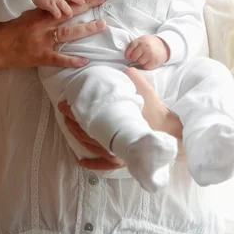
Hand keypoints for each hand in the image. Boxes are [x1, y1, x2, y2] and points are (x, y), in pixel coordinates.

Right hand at [0, 0, 106, 69]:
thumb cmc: (7, 29)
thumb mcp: (24, 15)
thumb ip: (40, 11)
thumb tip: (55, 5)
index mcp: (40, 14)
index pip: (62, 3)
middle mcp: (44, 25)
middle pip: (69, 13)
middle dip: (87, 6)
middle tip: (102, 0)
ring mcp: (43, 40)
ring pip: (68, 33)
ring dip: (86, 29)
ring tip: (101, 25)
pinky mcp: (41, 55)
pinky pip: (60, 58)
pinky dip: (73, 60)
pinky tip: (85, 60)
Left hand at [60, 67, 182, 170]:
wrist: (169, 134)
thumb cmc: (155, 112)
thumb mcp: (145, 90)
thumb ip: (132, 78)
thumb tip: (123, 69)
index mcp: (114, 121)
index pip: (87, 116)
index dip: (73, 109)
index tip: (65, 103)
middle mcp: (112, 139)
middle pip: (85, 131)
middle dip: (71, 120)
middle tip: (63, 111)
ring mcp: (117, 152)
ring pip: (90, 146)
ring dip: (77, 137)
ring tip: (69, 127)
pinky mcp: (123, 160)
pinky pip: (103, 164)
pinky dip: (91, 163)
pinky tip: (80, 161)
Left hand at [125, 35, 169, 68]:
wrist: (165, 46)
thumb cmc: (151, 44)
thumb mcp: (143, 40)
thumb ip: (135, 45)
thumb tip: (126, 56)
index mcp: (141, 40)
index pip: (130, 47)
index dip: (127, 54)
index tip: (127, 56)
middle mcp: (145, 46)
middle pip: (133, 56)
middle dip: (134, 58)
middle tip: (139, 57)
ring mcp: (150, 54)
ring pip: (139, 62)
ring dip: (140, 62)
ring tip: (145, 58)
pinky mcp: (154, 61)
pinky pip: (145, 67)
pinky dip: (145, 65)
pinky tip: (148, 61)